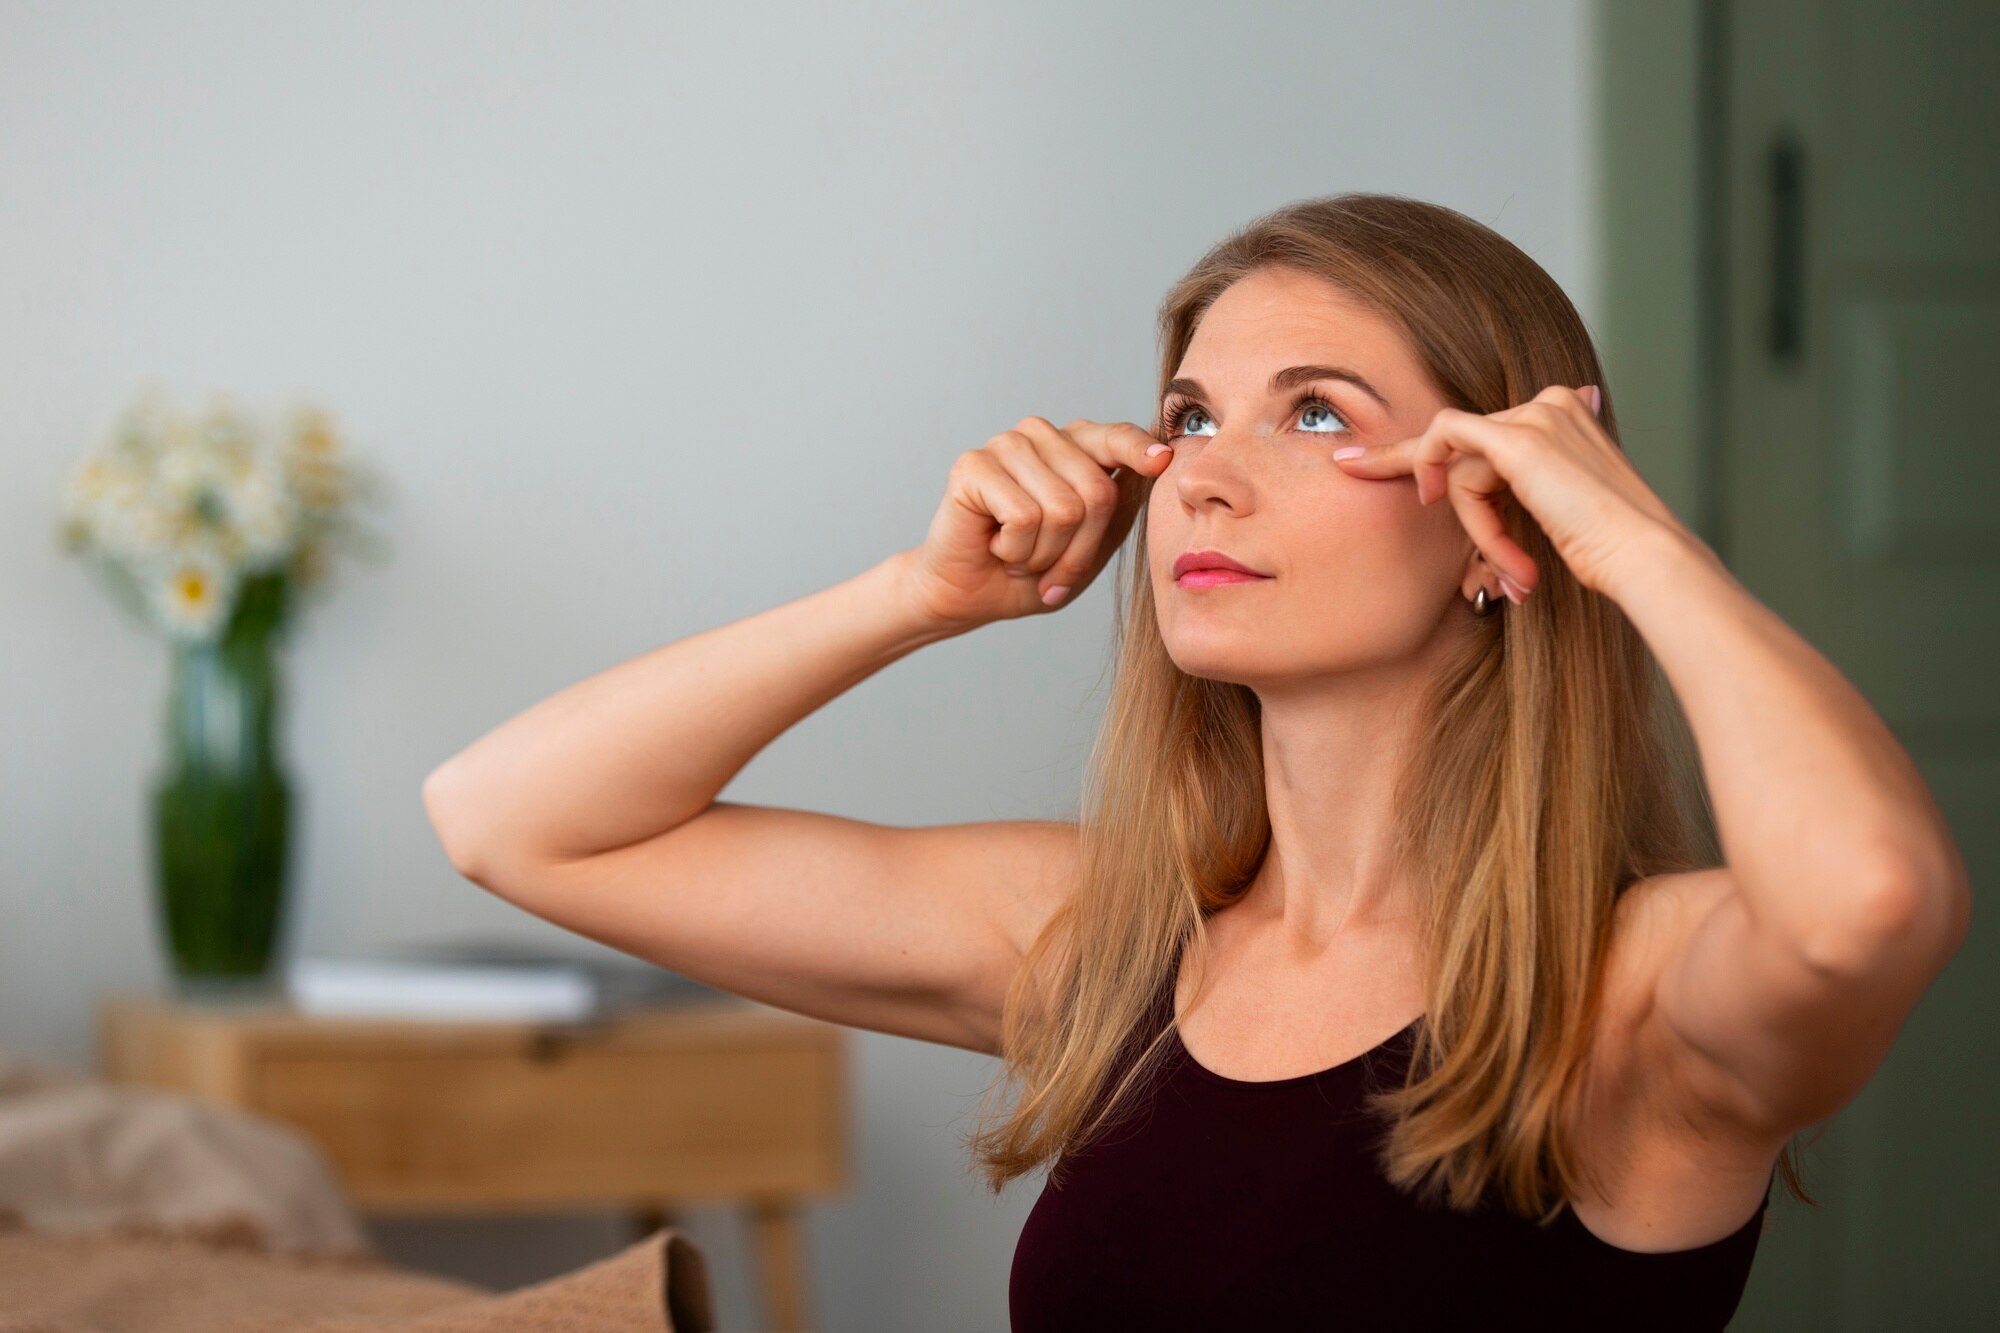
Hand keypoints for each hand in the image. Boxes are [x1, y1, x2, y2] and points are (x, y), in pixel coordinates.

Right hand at [903, 416, 1171, 629]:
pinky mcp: (974, 464)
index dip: (1138, 450)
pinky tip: (995, 545)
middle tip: (1047, 562)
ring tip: (1019, 553)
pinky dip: (1016, 549)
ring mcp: (1007, 444)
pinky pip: (1024, 516)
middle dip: (1077, 548)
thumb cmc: (1030, 571)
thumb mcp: (1092, 546)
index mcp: (1074, 446)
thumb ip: (1121, 507)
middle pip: (1097, 492)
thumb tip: (1158, 463)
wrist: (970, 596)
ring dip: (1044, 553)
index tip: (1162, 462)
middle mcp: (1042, 435)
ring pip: (1062, 509)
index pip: (1116, 438)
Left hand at [1329, 384, 1692, 598]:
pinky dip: (1456, 494)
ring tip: (1513, 569)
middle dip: (1411, 467)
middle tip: (1348, 463)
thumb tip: (1496, 537)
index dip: (1427, 448)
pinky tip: (1448, 507)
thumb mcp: (1557, 519)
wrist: (1641, 558)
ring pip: (1462, 463)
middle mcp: (1551, 404)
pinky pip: (1451, 449)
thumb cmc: (1606, 554)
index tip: (1365, 457)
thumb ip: (1521, 501)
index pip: (1481, 432)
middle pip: (1462, 446)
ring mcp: (1537, 415)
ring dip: (1478, 525)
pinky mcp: (1519, 438)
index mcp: (1565, 416)